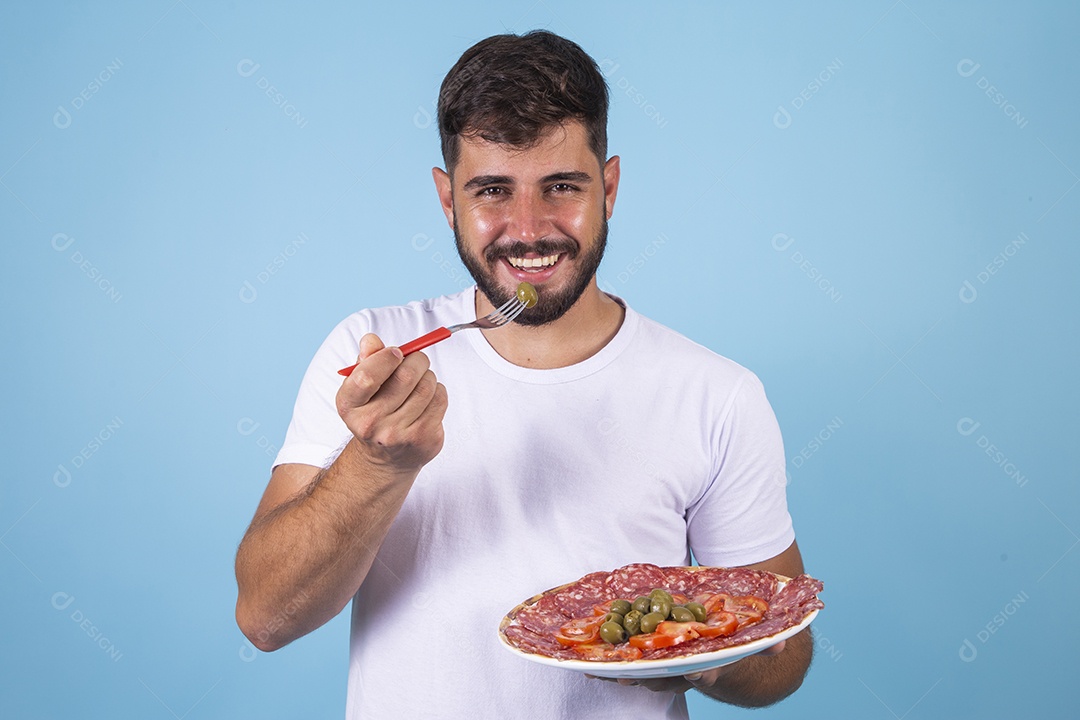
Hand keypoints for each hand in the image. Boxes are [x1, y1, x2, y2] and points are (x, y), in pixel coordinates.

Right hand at [335, 333, 447, 471]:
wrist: (386, 457)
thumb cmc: (374, 411)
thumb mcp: (361, 387)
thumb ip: (366, 360)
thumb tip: (371, 340)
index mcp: (349, 405)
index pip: (366, 376)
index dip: (386, 357)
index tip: (396, 352)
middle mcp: (370, 423)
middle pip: (405, 376)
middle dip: (416, 360)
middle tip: (417, 360)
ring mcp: (398, 434)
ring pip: (427, 386)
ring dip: (428, 376)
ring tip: (421, 381)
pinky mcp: (423, 439)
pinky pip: (440, 399)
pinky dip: (438, 391)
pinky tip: (427, 398)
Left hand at [587, 640, 786, 693]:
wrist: (719, 655)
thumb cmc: (732, 646)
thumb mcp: (749, 644)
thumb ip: (766, 644)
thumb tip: (783, 644)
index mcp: (706, 668)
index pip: (701, 674)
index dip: (696, 675)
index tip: (691, 672)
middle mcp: (681, 673)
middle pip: (663, 679)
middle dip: (646, 678)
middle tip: (629, 677)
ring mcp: (660, 669)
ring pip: (638, 675)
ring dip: (619, 674)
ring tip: (599, 671)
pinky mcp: (642, 660)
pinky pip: (623, 665)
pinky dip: (606, 665)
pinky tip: (587, 663)